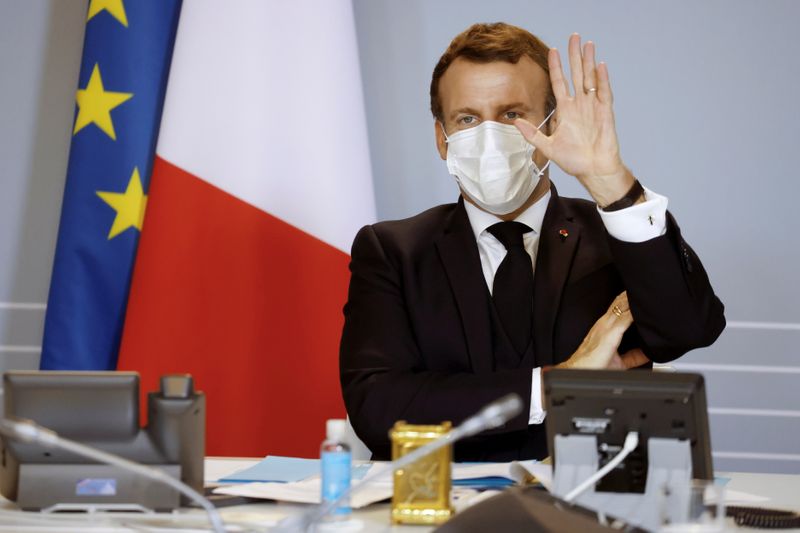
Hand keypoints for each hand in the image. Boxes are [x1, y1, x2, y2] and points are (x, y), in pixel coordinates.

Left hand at [514, 34, 634, 206]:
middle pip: (576, 74)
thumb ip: (532, 135)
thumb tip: (515, 122)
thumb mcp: (548, 147)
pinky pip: (604, 92)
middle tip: (574, 36)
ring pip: (591, 79)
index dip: (556, 67)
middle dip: (574, 56)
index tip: (553, 51)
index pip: (559, 82)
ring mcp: (593, 107)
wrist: (593, 171)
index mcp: (566, 110)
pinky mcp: (605, 113)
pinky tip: (599, 66)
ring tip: (588, 44)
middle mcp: (579, 105)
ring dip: (589, 61)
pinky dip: (602, 80)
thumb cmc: (574, 160)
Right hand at [557, 291, 649, 369]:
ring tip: (645, 291)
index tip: (638, 293)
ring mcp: (607, 327)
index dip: (627, 298)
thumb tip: (647, 354)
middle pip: (619, 302)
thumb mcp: (618, 361)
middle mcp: (605, 323)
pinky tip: (642, 307)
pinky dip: (634, 311)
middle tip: (644, 286)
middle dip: (630, 294)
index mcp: (604, 327)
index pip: (617, 307)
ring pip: (622, 306)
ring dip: (632, 298)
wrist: (580, 371)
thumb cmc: (593, 365)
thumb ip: (633, 356)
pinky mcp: (611, 333)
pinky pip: (625, 318)